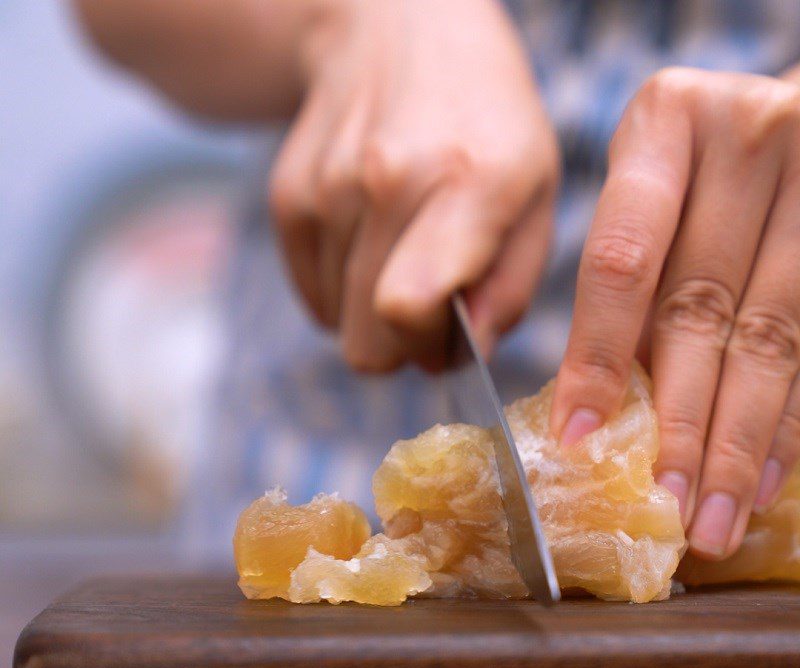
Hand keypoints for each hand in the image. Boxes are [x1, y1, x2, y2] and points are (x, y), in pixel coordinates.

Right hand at [269, 0, 558, 370]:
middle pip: (365, 339)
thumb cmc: (486, 127)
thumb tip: (469, 350)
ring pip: (337, 324)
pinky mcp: (289, 196)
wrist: (398, 32)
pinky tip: (369, 242)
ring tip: (401, 252)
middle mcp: (389, 179)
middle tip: (427, 313)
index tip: (446, 344)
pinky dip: (342, 290)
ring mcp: (328, 186)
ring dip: (372, 310)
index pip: (408, 307)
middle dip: (399, 346)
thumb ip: (511, 285)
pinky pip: (312, 297)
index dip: (426, 348)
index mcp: (471, 181)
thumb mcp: (536, 194)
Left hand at [551, 67, 799, 559]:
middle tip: (661, 508)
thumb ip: (629, 280)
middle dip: (679, 424)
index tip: (581, 438)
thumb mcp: (649, 189)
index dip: (599, 357)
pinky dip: (787, 422)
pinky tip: (763, 479)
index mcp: (666, 121)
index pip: (623, 261)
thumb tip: (594, 413)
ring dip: (737, 443)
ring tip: (711, 518)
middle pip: (700, 311)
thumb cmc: (696, 162)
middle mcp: (748, 137)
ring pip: (770, 339)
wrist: (786, 121)